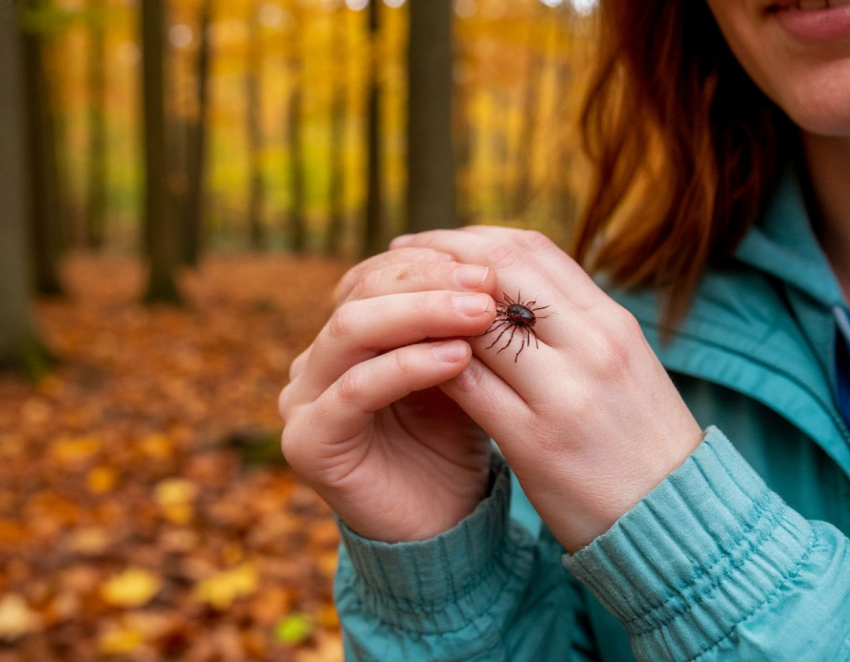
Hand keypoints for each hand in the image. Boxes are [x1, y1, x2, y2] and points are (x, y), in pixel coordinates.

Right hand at [278, 247, 498, 541]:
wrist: (442, 522)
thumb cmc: (451, 440)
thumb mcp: (457, 368)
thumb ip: (455, 323)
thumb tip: (482, 264)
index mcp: (345, 337)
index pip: (375, 277)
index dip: (427, 265)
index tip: (487, 265)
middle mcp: (315, 362)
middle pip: (361, 295)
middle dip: (427, 283)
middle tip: (485, 284)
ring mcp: (303, 400)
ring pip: (353, 331)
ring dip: (421, 314)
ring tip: (481, 312)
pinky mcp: (307, 442)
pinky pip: (356, 389)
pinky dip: (408, 366)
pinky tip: (457, 357)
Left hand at [391, 227, 704, 551]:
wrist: (674, 520)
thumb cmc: (638, 440)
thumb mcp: (620, 365)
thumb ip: (570, 324)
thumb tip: (508, 288)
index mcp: (613, 323)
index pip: (533, 249)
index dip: (474, 238)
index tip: (437, 242)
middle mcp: (594, 346)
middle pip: (501, 269)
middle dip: (442, 255)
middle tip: (401, 255)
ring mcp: (567, 393)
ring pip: (477, 321)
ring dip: (427, 305)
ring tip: (392, 303)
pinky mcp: (536, 443)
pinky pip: (466, 383)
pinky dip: (431, 361)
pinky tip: (406, 357)